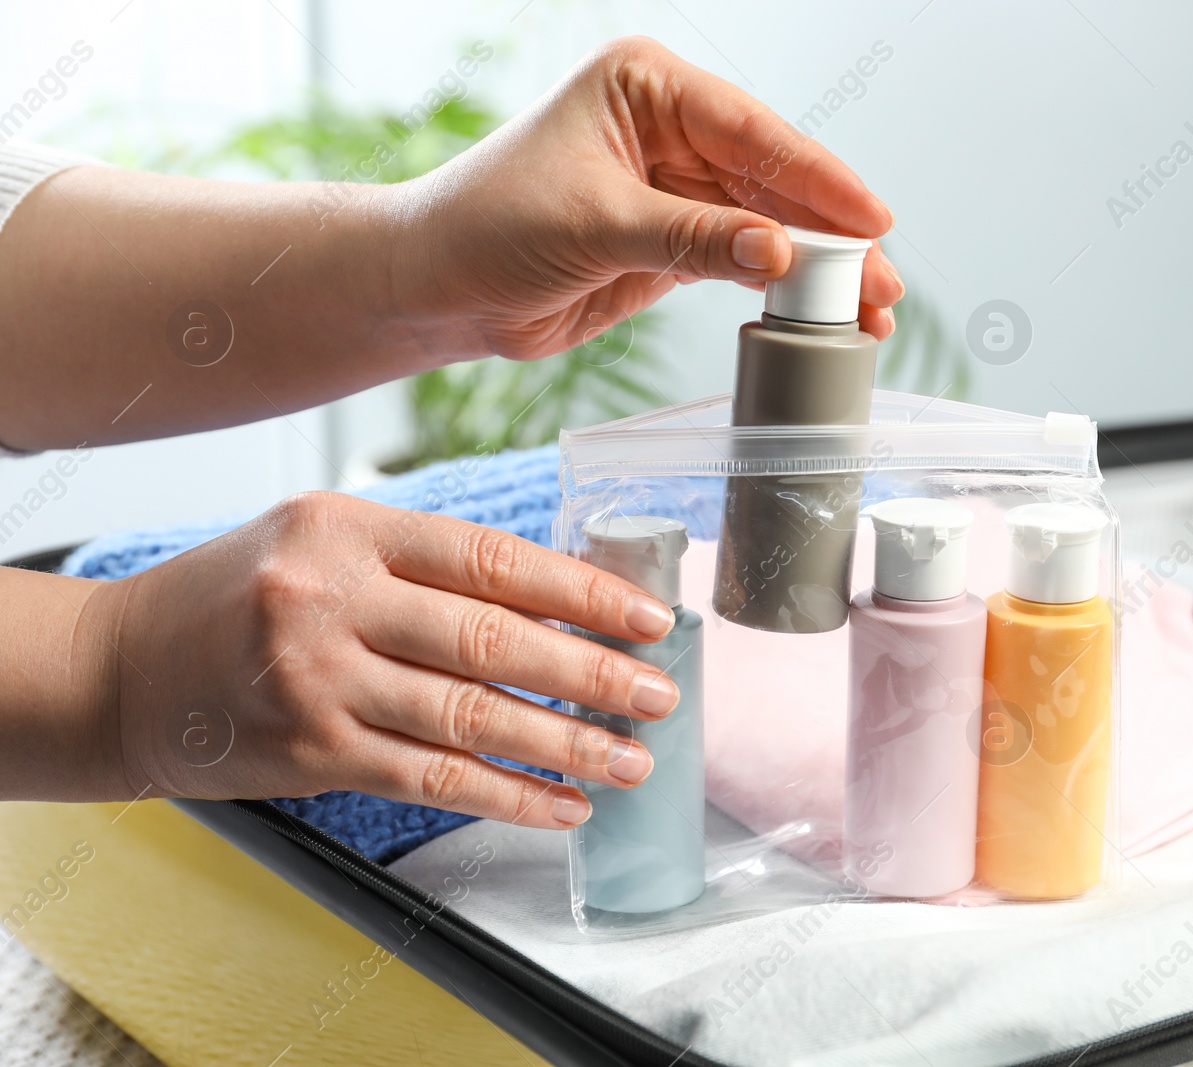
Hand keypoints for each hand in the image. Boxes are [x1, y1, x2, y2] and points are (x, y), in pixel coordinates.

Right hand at [85, 491, 684, 828]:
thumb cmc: (239, 595)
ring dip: (565, 746)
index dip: (583, 593)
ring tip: (630, 761)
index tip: (648, 617)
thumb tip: (556, 600)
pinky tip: (560, 804)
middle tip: (658, 697)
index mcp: (348, 529)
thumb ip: (424, 562)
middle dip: (591, 675)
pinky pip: (432, 780)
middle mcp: (332, 600)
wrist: (122, 668)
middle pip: (493, 641)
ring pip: (471, 718)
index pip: (492, 559)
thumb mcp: (323, 541)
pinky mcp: (313, 753)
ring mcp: (319, 681)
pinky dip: (507, 796)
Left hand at [392, 35, 903, 358]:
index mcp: (647, 86)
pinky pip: (745, 258)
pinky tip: (820, 311)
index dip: (818, 179)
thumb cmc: (488, 225)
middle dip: (830, 231)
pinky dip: (781, 286)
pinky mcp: (675, 238)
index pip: (751, 131)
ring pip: (769, 222)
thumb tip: (781, 256)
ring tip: (868, 308)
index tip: (872, 219)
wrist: (438, 286)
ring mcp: (676, 184)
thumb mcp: (598, 226)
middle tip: (880, 280)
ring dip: (816, 267)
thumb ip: (694, 239)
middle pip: (774, 178)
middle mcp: (669, 126)